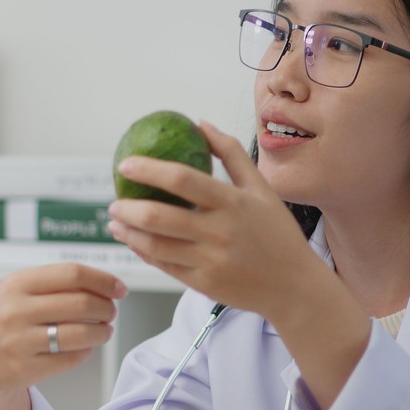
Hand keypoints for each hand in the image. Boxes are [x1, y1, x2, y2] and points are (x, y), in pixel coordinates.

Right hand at [0, 263, 125, 409]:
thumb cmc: (4, 319)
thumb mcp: (19, 291)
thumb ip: (56, 284)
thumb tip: (106, 285)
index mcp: (16, 284)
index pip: (72, 274)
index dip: (103, 280)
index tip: (119, 289)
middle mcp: (15, 310)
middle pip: (81, 303)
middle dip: (106, 308)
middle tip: (111, 312)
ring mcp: (19, 341)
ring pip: (81, 333)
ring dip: (102, 332)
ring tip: (103, 331)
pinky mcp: (25, 368)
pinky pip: (71, 358)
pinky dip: (86, 351)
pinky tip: (84, 347)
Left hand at [106, 121, 321, 320]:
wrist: (295, 286)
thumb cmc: (277, 234)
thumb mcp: (262, 189)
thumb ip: (231, 154)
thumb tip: (201, 124)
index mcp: (233, 202)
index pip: (182, 179)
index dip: (149, 170)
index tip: (126, 164)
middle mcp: (220, 232)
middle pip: (160, 216)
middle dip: (128, 207)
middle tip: (115, 200)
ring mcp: (210, 260)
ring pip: (156, 245)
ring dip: (128, 232)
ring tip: (115, 221)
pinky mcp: (204, 284)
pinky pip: (165, 266)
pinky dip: (143, 252)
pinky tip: (134, 241)